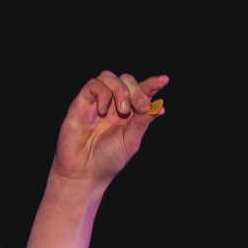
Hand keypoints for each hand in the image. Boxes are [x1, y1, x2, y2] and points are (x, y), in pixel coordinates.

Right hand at [52, 71, 168, 186]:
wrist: (85, 170)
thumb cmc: (109, 158)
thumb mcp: (131, 141)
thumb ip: (142, 123)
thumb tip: (160, 108)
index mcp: (130, 112)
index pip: (142, 92)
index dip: (153, 84)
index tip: (164, 80)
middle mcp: (114, 103)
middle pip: (126, 80)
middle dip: (137, 90)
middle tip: (142, 108)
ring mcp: (98, 101)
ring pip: (109, 76)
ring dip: (121, 91)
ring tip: (123, 111)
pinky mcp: (82, 102)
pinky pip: (93, 84)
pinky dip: (103, 94)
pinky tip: (103, 112)